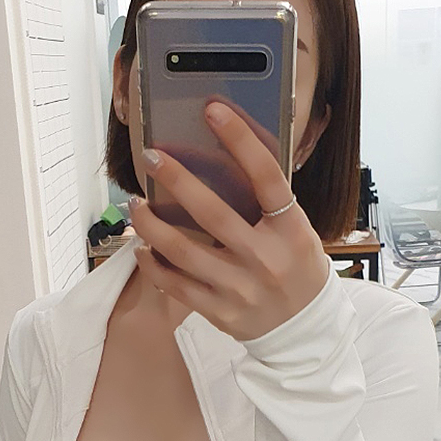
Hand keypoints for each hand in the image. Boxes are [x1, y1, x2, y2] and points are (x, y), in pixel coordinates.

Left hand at [131, 114, 328, 341]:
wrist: (304, 330)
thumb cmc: (297, 268)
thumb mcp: (297, 232)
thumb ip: (268, 203)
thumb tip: (229, 154)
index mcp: (291, 231)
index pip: (267, 178)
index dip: (241, 141)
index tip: (215, 111)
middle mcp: (266, 259)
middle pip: (213, 214)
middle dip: (177, 180)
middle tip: (152, 157)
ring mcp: (240, 288)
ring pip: (183, 252)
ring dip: (152, 224)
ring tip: (136, 203)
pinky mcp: (219, 311)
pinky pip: (175, 285)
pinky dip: (153, 263)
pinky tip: (142, 245)